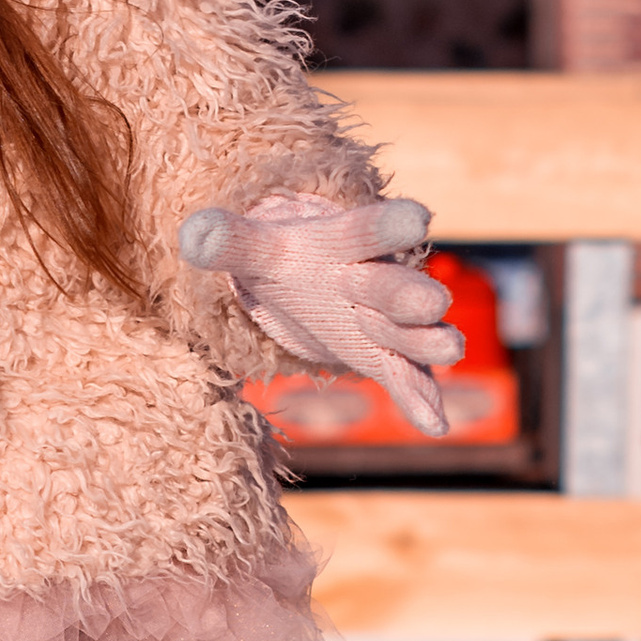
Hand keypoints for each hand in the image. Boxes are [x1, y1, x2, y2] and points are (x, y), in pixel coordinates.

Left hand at [179, 188, 464, 437]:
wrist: (314, 278)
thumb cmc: (286, 259)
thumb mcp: (256, 251)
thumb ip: (228, 242)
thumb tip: (192, 235)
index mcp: (344, 242)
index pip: (366, 230)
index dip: (387, 226)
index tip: (416, 216)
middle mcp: (375, 278)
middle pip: (394, 286)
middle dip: (411, 296)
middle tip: (431, 302)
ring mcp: (388, 321)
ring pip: (411, 332)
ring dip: (427, 342)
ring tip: (449, 351)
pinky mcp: (389, 357)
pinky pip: (408, 378)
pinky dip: (420, 398)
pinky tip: (436, 425)